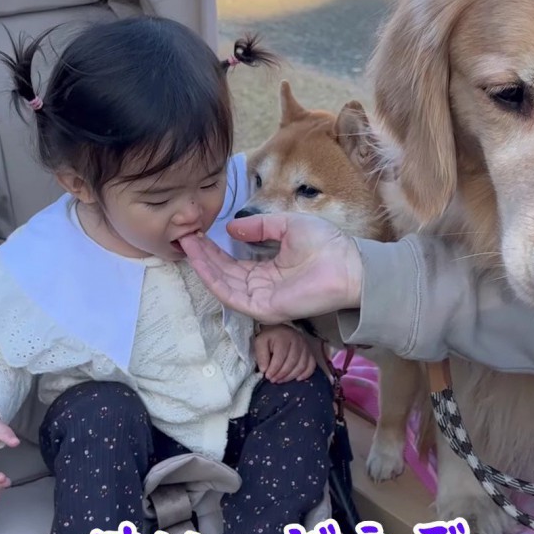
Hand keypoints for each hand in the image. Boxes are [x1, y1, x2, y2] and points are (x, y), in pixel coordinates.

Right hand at [180, 213, 362, 323]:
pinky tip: (200, 260)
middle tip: (184, 236)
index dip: (214, 249)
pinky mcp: (264, 308)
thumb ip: (260, 227)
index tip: (197, 232)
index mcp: (268, 271)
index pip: (234, 263)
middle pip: (224, 273)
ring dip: (203, 265)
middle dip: (203, 256)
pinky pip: (231, 295)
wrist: (348, 265)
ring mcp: (261, 299)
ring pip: (223, 284)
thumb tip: (232, 227)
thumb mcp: (287, 226)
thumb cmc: (326, 245)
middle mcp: (262, 287)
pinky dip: (213, 278)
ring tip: (187, 244)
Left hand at [253, 324, 319, 382]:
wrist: (280, 331)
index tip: (268, 376)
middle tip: (273, 380)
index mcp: (283, 337)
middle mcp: (297, 341)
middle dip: (281, 374)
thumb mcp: (260, 343)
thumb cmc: (270, 338)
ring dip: (290, 376)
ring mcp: (305, 346)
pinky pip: (311, 365)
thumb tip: (264, 370)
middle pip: (292, 362)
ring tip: (281, 380)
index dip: (274, 369)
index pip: (280, 357)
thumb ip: (261, 356)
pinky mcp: (310, 352)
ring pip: (301, 366)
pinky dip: (305, 374)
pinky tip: (297, 379)